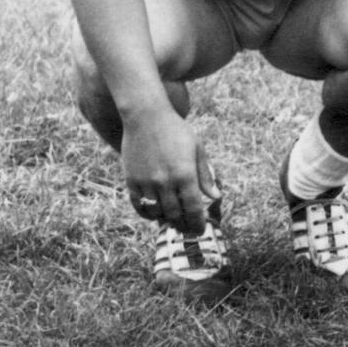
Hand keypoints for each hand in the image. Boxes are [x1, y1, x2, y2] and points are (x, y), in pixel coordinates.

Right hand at [121, 104, 220, 234]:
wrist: (145, 116)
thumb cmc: (175, 130)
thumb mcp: (197, 148)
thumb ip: (205, 175)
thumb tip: (216, 197)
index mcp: (185, 174)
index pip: (193, 209)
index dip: (197, 224)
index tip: (199, 230)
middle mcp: (165, 181)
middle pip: (175, 215)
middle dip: (183, 226)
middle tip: (187, 229)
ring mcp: (147, 182)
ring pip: (157, 213)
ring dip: (165, 220)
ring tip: (172, 220)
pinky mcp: (131, 181)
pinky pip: (139, 206)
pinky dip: (147, 213)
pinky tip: (154, 212)